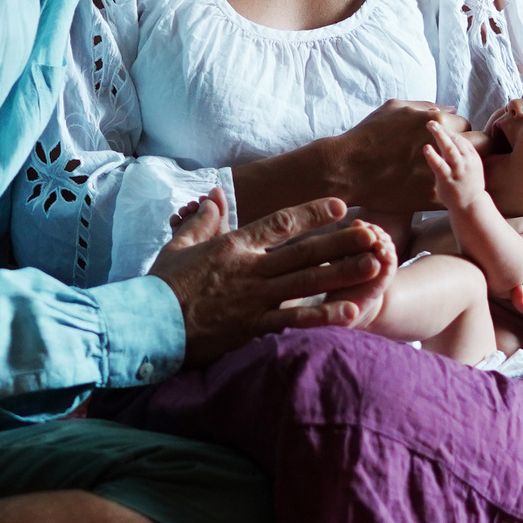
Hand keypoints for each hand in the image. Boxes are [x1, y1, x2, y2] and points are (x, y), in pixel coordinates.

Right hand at [150, 189, 396, 363]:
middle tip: (373, 233)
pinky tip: (350, 312)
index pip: (280, 223)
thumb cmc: (159, 286)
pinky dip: (323, 316)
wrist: (147, 324)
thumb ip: (203, 220)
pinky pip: (294, 319)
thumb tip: (214, 195)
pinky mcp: (252, 326)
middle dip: (342, 240)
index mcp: (233, 246)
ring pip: (307, 281)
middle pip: (305, 251)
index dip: (312, 212)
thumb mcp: (178, 245)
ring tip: (375, 265)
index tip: (339, 204)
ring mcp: (254, 298)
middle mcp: (250, 269)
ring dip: (343, 273)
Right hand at [327, 99, 463, 211]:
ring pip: (470, 170)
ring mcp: (440, 172)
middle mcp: (443, 145)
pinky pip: (454, 189)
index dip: (458, 131)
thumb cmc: (369, 135)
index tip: (449, 139)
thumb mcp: (396, 108)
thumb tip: (451, 109)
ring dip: (463, 169)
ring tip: (454, 171)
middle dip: (472, 148)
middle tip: (459, 155)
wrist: (349, 170)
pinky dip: (449, 187)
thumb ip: (427, 107)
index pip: (466, 124)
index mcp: (436, 121)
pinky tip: (440, 186)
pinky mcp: (433, 195)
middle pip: (480, 144)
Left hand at [422, 117, 486, 212]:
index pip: (461, 136)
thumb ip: (458, 149)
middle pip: (456, 139)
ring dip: (441, 136)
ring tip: (430, 125)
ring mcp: (458, 170)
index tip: (436, 117)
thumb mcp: (467, 164)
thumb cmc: (465, 182)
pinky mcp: (448, 180)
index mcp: (471, 155)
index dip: (449, 126)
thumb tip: (447, 132)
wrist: (470, 205)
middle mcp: (467, 161)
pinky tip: (426, 148)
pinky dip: (433, 156)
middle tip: (432, 118)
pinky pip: (440, 166)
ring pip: (450, 149)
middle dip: (445, 127)